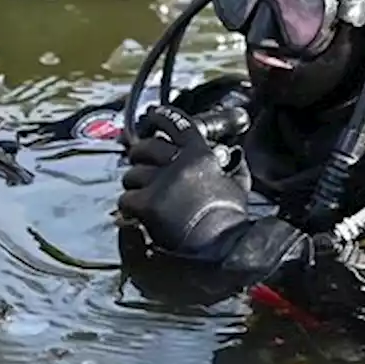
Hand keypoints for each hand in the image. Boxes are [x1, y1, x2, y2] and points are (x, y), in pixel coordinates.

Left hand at [117, 105, 250, 257]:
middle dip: (139, 155)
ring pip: (131, 174)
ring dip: (134, 184)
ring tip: (141, 193)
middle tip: (138, 162)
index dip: (162, 117)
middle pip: (146, 147)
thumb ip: (234, 167)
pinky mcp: (148, 204)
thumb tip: (236, 156)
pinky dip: (129, 206)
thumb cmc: (231, 221)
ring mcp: (161, 183)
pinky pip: (126, 198)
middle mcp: (178, 164)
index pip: (177, 125)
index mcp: (200, 156)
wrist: (222, 248)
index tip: (153, 115)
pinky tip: (137, 212)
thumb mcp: (238, 186)